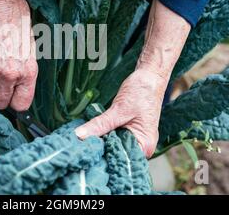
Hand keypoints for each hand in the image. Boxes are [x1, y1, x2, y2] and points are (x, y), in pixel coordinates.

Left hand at [75, 0, 190, 156]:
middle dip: (97, 147)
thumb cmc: (143, 88)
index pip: (119, 157)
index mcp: (144, 144)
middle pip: (113, 152)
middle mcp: (141, 144)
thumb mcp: (120, 108)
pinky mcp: (128, 127)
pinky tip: (84, 132)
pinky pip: (110, 134)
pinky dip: (98, 132)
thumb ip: (101, 125)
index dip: (101, 154)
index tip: (82, 150)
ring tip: (76, 138)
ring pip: (110, 143)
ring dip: (96, 139)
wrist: (152, 70)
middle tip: (75, 144)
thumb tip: (80, 136)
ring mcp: (134, 136)